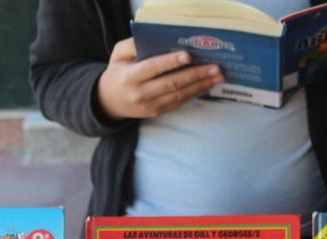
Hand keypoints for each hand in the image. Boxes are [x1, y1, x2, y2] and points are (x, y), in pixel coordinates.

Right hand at [96, 38, 223, 119]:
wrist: (108, 102)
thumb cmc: (117, 72)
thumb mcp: (118, 55)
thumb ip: (132, 45)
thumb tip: (154, 38)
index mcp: (129, 77)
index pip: (153, 68)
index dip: (171, 63)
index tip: (188, 56)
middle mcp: (141, 94)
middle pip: (172, 84)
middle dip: (196, 75)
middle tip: (215, 68)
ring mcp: (150, 106)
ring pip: (179, 95)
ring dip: (201, 86)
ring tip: (218, 77)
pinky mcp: (158, 112)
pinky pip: (179, 103)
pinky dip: (195, 93)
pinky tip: (207, 85)